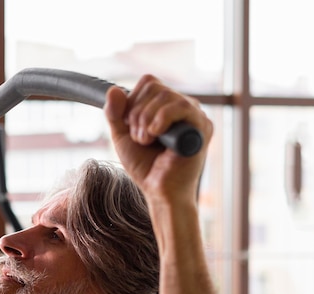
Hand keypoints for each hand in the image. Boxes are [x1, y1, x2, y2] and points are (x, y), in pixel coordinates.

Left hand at [104, 75, 212, 206]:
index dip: (133, 102)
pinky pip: (181, 107)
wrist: (159, 190)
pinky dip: (161, 120)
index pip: (149, 82)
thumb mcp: (122, 137)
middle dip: (137, 114)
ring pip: (165, 96)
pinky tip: (156, 136)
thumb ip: (115, 114)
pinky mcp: (201, 126)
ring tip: (147, 141)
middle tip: (140, 139)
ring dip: (146, 121)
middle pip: (155, 87)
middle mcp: (183, 106)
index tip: (131, 128)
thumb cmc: (145, 166)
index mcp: (166, 106)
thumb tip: (112, 90)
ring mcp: (194, 114)